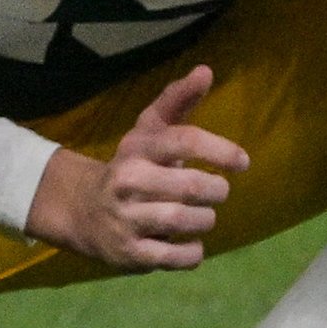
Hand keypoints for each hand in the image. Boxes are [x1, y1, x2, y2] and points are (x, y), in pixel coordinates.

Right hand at [27, 65, 249, 271]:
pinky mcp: (129, 253)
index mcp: (137, 148)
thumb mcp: (149, 130)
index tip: (243, 162)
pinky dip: (193, 253)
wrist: (83, 210)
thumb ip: (178, 100)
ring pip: (185, 221)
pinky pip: (175, 257)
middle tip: (218, 191)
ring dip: (206, 219)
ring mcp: (126, 220)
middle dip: (216, 190)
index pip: (185, 141)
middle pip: (191, 187)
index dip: (221, 150)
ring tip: (205, 215)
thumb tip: (206, 70)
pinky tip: (193, 243)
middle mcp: (128, 183)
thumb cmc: (133, 164)